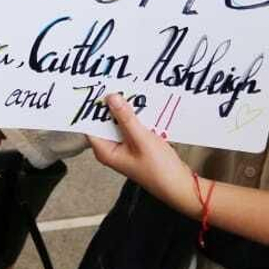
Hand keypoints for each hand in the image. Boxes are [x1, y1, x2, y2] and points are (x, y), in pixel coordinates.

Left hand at [86, 94, 195, 213]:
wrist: (179, 184)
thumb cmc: (159, 169)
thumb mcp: (142, 139)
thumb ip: (126, 118)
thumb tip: (111, 98)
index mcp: (105, 151)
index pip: (90, 125)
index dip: (91, 108)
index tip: (96, 88)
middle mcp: (111, 149)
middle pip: (105, 122)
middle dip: (111, 105)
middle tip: (116, 83)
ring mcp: (124, 147)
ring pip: (120, 122)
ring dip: (125, 110)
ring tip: (129, 90)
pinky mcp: (136, 145)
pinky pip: (131, 126)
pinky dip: (136, 117)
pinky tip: (142, 105)